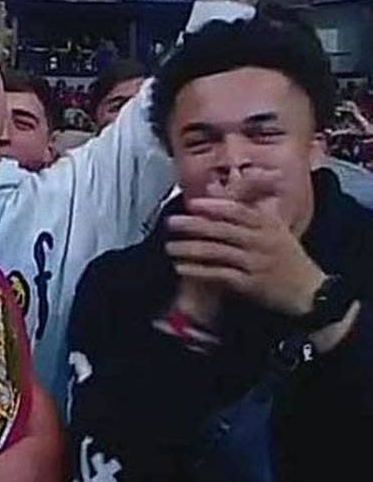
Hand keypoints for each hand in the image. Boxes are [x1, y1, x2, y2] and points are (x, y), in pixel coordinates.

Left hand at [166, 171, 324, 316]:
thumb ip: (247, 211)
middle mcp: (261, 241)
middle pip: (223, 230)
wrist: (310, 292)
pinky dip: (199, 271)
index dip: (213, 206)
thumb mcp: (275, 230)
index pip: (238, 211)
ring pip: (217, 252)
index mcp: (268, 224)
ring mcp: (255, 262)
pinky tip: (182, 268)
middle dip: (194, 225)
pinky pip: (219, 274)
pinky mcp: (250, 283)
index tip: (192, 203)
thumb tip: (215, 189)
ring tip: (170, 247)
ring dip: (190, 249)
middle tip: (171, 222)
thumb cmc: (287, 258)